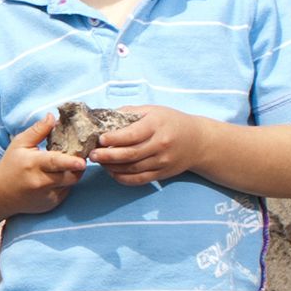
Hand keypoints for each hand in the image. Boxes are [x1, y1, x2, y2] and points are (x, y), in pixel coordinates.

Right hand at [0, 114, 87, 214]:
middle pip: (69, 175)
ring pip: (70, 184)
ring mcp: (46, 196)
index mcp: (32, 164)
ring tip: (68, 165)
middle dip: (78, 167)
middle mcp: (40, 182)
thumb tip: (53, 117)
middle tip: (81, 158)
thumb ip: (38, 130)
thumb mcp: (19, 144)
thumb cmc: (11, 165)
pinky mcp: (50, 204)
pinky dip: (65, 183)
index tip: (82, 161)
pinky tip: (56, 178)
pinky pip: (66, 191)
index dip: (70, 162)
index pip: (55, 163)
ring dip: (73, 173)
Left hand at [88, 107, 209, 185]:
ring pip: (132, 169)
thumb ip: (129, 113)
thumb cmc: (171, 122)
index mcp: (156, 126)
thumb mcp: (153, 111)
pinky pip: (139, 180)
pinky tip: (112, 172)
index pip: (132, 135)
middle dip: (107, 156)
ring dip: (112, 167)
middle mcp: (160, 145)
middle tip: (92, 155)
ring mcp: (162, 161)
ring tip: (100, 162)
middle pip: (130, 154)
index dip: (113, 139)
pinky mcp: (162, 174)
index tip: (99, 139)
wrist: (198, 141)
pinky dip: (123, 178)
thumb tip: (103, 118)